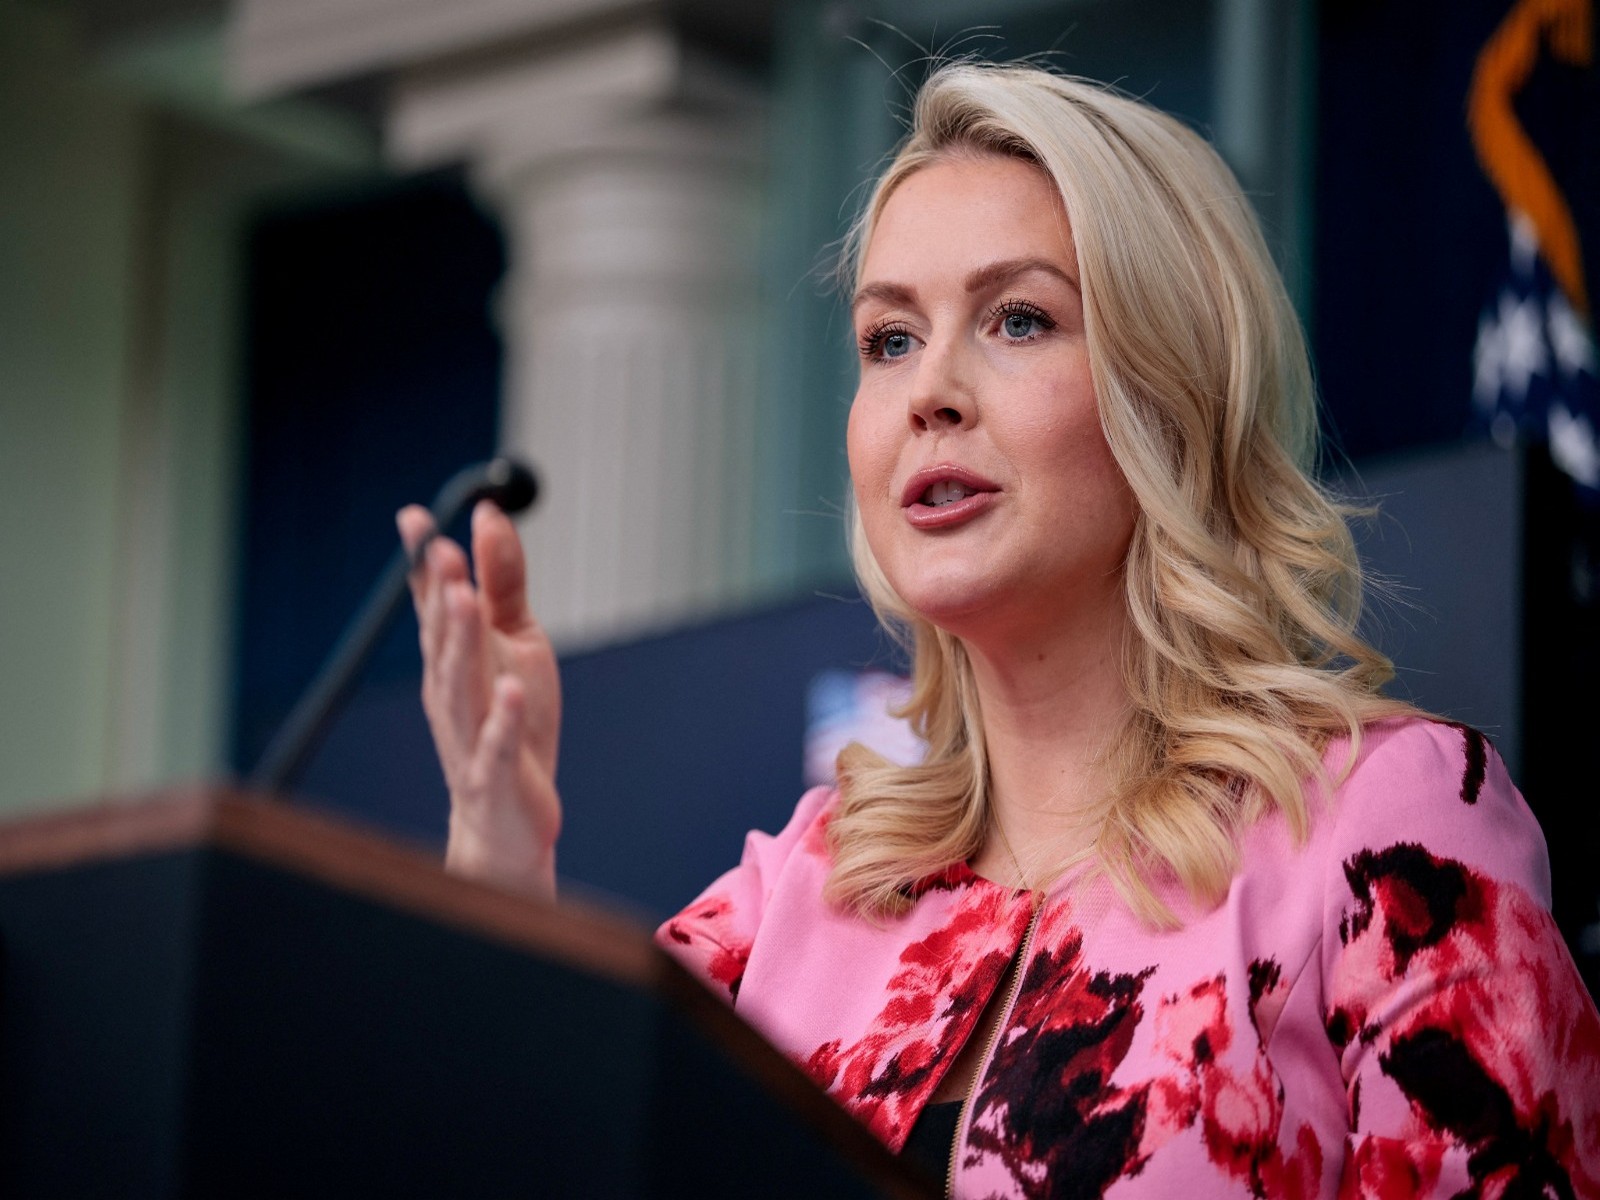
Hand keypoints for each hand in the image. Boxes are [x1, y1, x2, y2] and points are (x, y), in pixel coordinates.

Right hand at [397, 499, 561, 899]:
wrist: (511, 818)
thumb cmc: (512, 724)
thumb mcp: (517, 642)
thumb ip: (502, 582)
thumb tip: (489, 513)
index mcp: (452, 661)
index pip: (432, 606)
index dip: (423, 564)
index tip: (416, 518)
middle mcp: (450, 694)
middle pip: (442, 641)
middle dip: (440, 595)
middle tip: (442, 549)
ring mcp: (468, 737)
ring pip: (460, 687)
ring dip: (459, 644)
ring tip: (463, 601)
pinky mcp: (497, 776)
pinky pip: (497, 746)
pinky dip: (502, 720)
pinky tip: (511, 690)